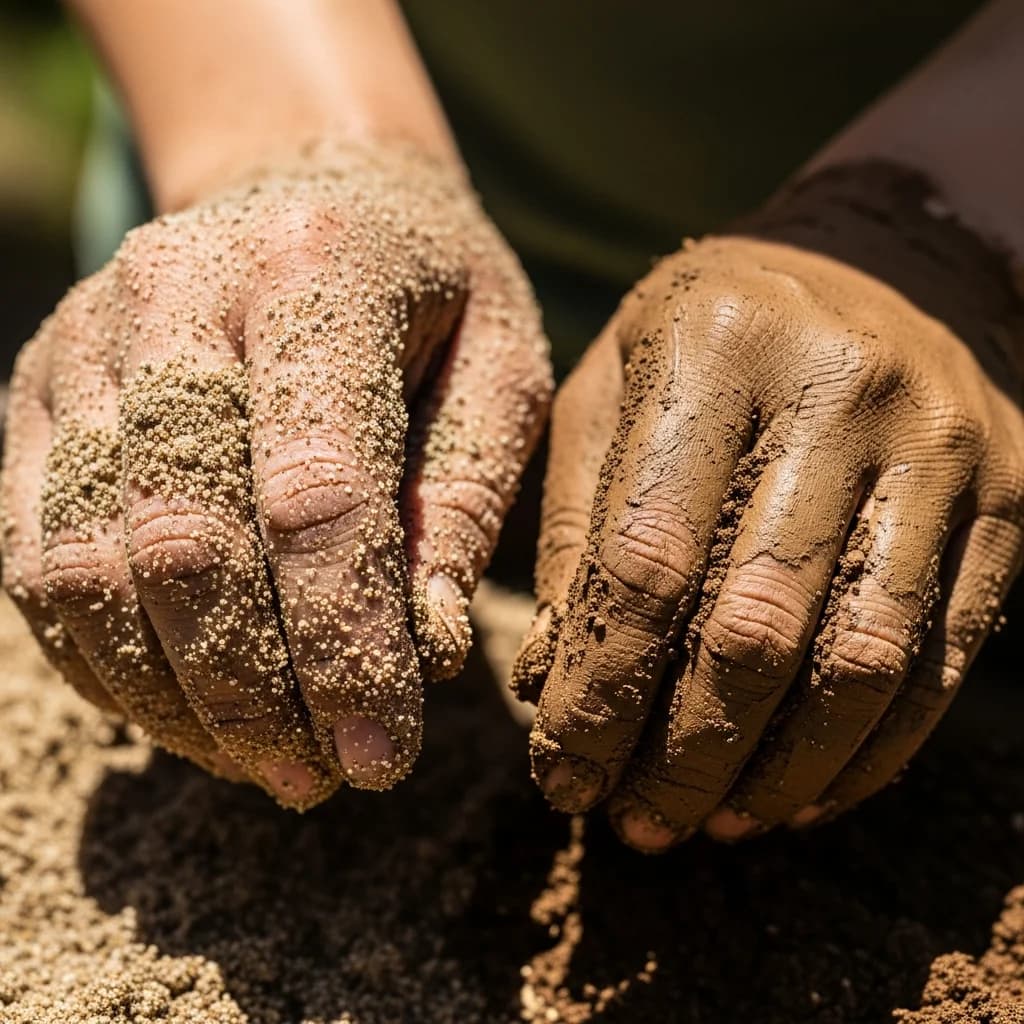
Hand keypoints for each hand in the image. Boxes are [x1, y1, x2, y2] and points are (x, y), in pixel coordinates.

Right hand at [2, 143, 550, 806]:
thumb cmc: (430, 289)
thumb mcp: (500, 363)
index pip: (316, 495)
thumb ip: (463, 495)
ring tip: (261, 762)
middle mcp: (173, 296)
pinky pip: (35, 554)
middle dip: (252, 694)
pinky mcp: (37, 395)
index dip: (344, 646)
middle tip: (322, 779)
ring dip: (170, 698)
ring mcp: (84, 345)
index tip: (382, 756)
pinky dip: (103, 657)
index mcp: (315, 274)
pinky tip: (182, 709)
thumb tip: (427, 647)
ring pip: (86, 565)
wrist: (307, 188)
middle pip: (186, 542)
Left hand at [513, 163, 1023, 849]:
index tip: (561, 771)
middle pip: (759, 625)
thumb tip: (549, 691)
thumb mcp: (612, 393)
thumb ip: (578, 530)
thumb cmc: (706, 341)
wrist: (878, 264)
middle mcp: (843, 390)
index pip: (647, 559)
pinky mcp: (1009, 496)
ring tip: (710, 824)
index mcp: (716, 350)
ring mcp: (942, 445)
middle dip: (686, 754)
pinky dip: (872, 752)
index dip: (599, 687)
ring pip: (865, 660)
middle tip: (633, 823)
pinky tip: (804, 795)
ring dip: (781, 773)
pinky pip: (944, 655)